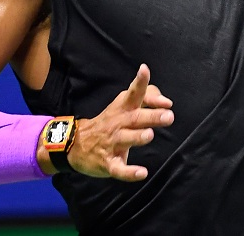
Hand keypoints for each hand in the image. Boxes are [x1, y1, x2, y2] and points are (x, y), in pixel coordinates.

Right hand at [66, 64, 173, 180]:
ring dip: (138, 137)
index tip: (145, 70)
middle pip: (135, 118)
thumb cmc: (110, 122)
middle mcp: (118, 123)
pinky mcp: (108, 163)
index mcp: (123, 108)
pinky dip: (130, 172)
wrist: (75, 144)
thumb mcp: (123, 106)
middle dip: (151, 116)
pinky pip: (119, 169)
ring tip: (149, 135)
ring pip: (126, 140)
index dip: (140, 82)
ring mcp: (112, 143)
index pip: (132, 92)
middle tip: (168, 115)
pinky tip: (142, 173)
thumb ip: (147, 98)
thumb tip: (166, 102)